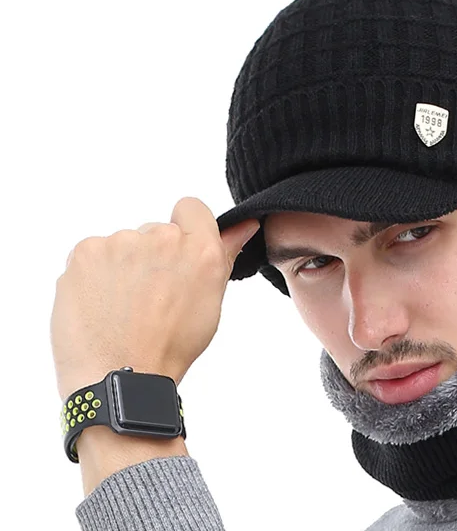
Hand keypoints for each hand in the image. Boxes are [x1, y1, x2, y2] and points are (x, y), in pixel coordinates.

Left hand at [50, 197, 259, 401]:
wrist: (119, 376)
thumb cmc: (170, 346)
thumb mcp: (210, 302)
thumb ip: (225, 255)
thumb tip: (244, 225)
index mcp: (200, 249)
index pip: (191, 207)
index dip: (185, 229)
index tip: (177, 256)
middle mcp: (162, 238)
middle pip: (155, 231)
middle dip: (153, 257)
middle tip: (150, 297)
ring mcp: (121, 242)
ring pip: (123, 245)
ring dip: (123, 267)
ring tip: (123, 307)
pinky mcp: (86, 251)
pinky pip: (94, 254)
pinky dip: (95, 275)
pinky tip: (101, 303)